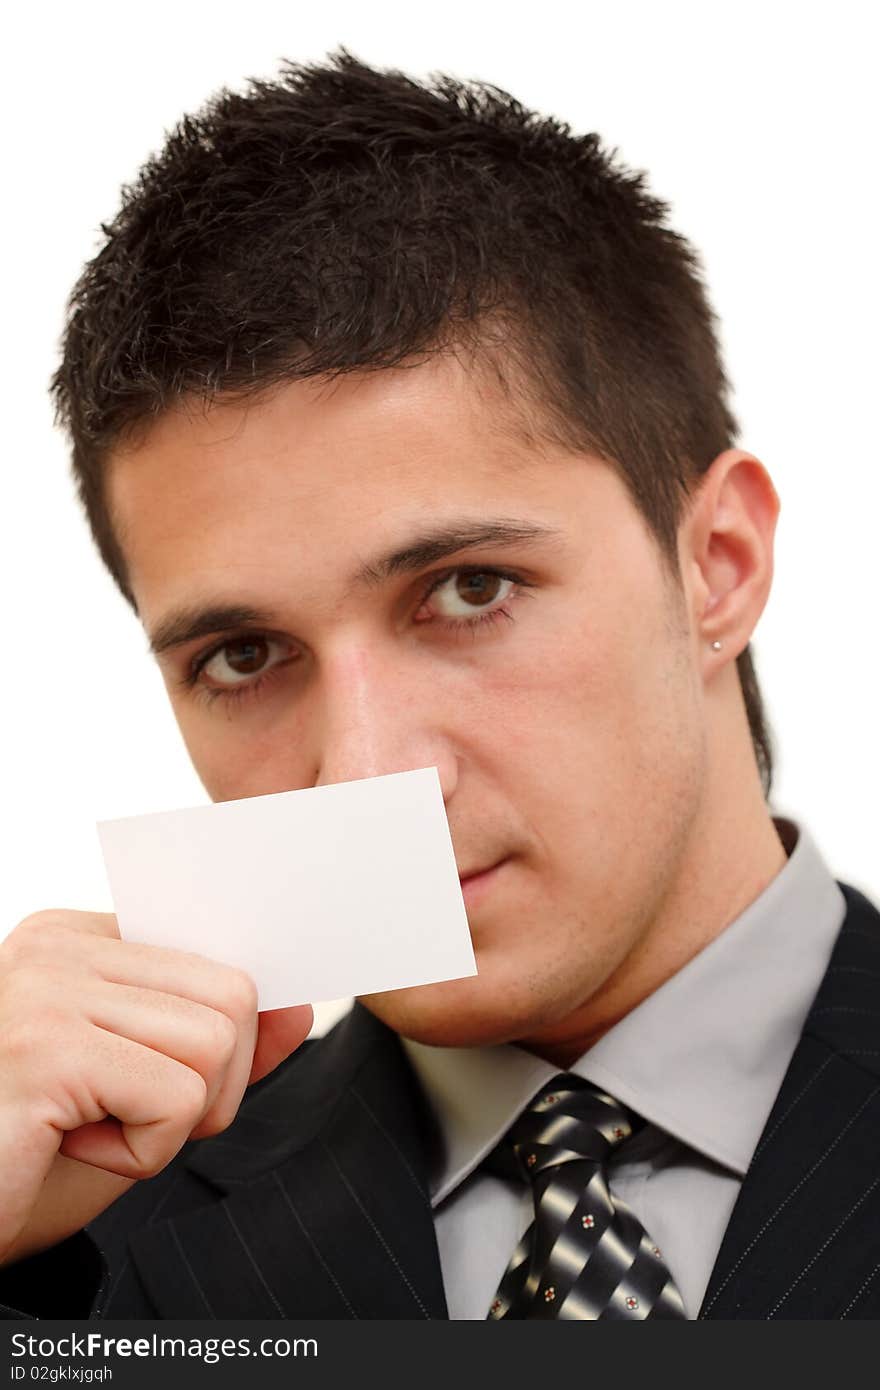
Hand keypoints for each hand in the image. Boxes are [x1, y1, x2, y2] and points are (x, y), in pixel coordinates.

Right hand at [0, 908, 311, 1264]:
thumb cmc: (27, 1155)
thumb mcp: (139, 1092)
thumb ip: (218, 1045)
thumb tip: (301, 1008)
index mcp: (74, 939)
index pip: (212, 952)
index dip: (226, 1031)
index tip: (196, 1074)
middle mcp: (56, 949)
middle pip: (232, 994)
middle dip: (213, 1084)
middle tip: (133, 1118)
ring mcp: (45, 993)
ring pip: (215, 1043)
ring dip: (174, 1122)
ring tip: (93, 1130)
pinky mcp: (44, 1053)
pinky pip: (175, 1097)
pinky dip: (145, 1152)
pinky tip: (70, 1148)